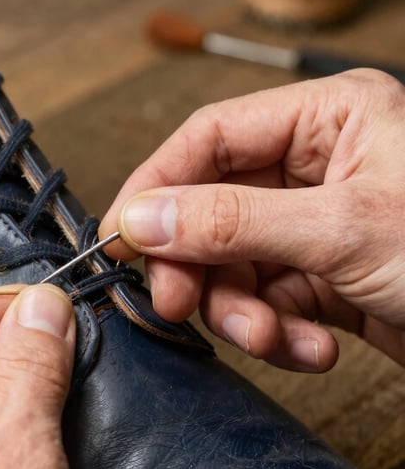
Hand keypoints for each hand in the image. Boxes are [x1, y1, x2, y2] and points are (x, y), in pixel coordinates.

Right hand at [101, 69, 404, 371]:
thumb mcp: (344, 231)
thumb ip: (232, 222)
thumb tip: (141, 219)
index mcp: (328, 119)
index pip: (210, 139)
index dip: (158, 186)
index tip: (124, 237)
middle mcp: (319, 164)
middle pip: (214, 207)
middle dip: (200, 265)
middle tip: (178, 304)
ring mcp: (321, 223)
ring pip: (236, 263)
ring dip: (243, 310)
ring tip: (273, 338)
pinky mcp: (329, 276)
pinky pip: (271, 299)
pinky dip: (280, 332)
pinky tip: (315, 349)